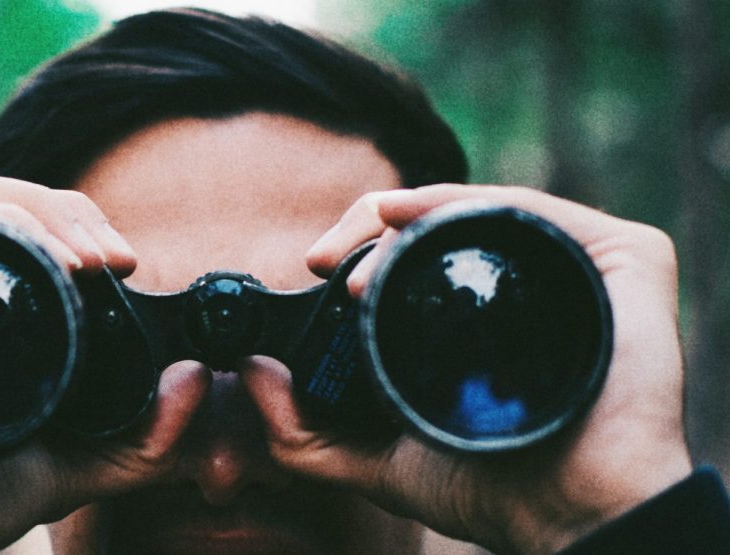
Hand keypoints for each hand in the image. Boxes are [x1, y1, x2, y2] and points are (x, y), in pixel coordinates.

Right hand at [0, 169, 209, 553]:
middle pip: (1, 200)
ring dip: (38, 212)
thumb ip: (140, 439)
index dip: (81, 227)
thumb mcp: (67, 465)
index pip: (26, 226)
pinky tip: (31, 252)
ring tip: (87, 261)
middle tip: (116, 261)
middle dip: (71, 214)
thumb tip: (198, 380)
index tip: (127, 265)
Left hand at [241, 184, 691, 553]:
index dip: (359, 246)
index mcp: (480, 312)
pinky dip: (464, 203)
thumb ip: (304, 435)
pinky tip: (411, 218)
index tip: (313, 264)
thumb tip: (250, 373)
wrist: (570, 514)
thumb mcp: (379, 461)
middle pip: (439, 221)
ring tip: (357, 260)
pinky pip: (533, 210)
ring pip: (478, 208)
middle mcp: (527, 280)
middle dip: (368, 227)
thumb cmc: (490, 489)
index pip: (415, 251)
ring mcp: (575, 264)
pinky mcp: (623, 258)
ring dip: (406, 217)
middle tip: (324, 260)